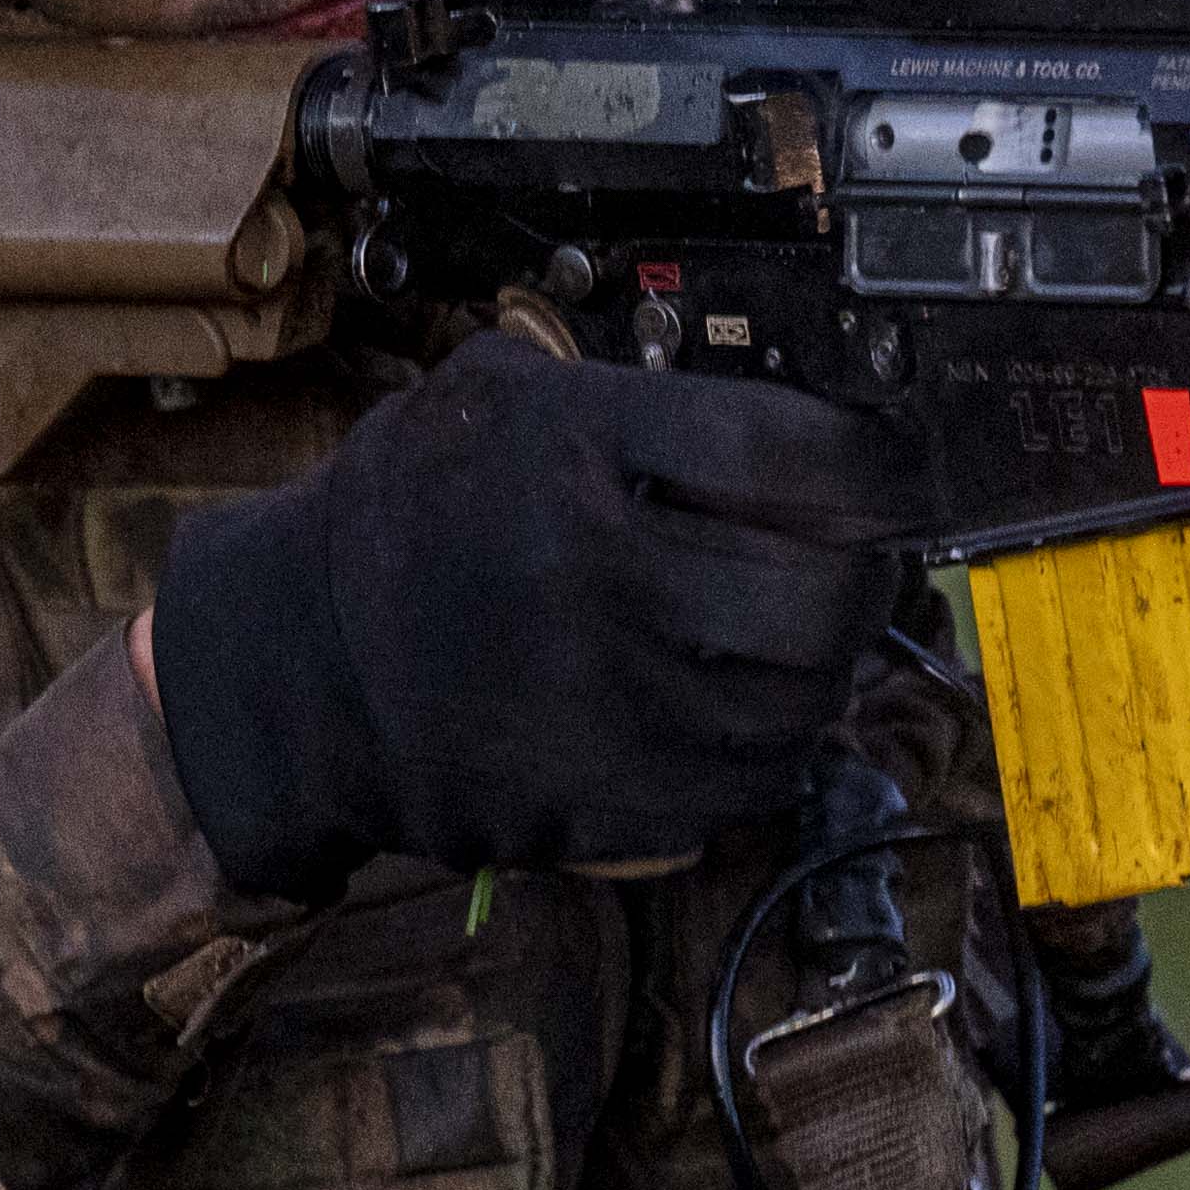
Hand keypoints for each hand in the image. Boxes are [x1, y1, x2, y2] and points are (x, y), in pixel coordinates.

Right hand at [149, 334, 933, 896]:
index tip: (894, 471)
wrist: (295, 664)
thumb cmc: (402, 515)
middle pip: (821, 590)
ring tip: (804, 637)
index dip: (877, 463)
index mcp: (569, 447)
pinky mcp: (597, 797)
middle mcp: (593, 574)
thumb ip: (628, 391)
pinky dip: (775, 746)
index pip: (795, 451)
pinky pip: (750, 782)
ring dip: (829, 667)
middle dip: (864, 575)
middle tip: (858, 561)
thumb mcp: (492, 394)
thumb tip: (791, 414)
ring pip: (803, 699)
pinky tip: (750, 707)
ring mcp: (599, 699)